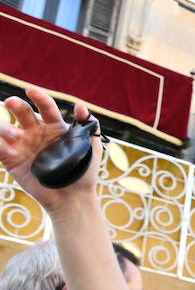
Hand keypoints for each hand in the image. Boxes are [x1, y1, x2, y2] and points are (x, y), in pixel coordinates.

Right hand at [0, 87, 100, 208]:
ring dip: (4, 126)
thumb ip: (88, 127)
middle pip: (23, 113)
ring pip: (5, 128)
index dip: (40, 97)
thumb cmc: (83, 173)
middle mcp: (36, 133)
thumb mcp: (90, 149)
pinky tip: (5, 147)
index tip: (31, 90)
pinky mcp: (11, 160)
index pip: (46, 108)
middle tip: (12, 103)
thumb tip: (80, 105)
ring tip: (14, 136)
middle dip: (16, 105)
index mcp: (55, 127)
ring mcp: (22, 146)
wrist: (73, 199)